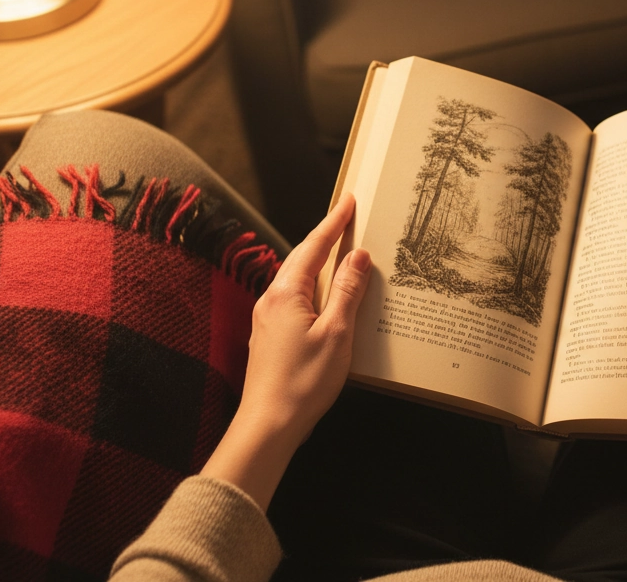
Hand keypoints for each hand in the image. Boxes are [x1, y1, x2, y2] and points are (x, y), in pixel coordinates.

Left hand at [201, 193, 370, 508]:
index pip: (314, 246)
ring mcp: (268, 318)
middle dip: (326, 237)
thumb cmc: (303, 382)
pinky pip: (296, 299)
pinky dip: (316, 288)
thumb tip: (358, 256)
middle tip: (347, 218)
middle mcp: (272, 299)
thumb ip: (347, 291)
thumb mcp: (336, 333)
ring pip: (299, 279)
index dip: (333, 222)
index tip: (348, 200)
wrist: (268, 425)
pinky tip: (329, 296)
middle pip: (303, 258)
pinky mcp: (271, 336)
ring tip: (343, 251)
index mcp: (286, 293)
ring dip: (321, 264)